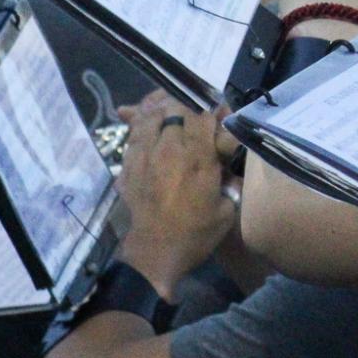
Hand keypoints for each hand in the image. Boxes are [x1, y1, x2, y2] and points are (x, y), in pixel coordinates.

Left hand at [116, 94, 236, 301]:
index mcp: (198, 158)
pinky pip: (131, 135)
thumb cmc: (196, 233)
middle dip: (185, 103)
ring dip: (159, 107)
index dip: (211, 108)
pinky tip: (141, 120)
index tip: (217, 113)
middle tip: (193, 108)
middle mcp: (170, 150)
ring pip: (149, 116)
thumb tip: (228, 160)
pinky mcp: (128, 166)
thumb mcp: (227, 208)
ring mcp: (145, 156)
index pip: (202, 114)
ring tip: (166, 104)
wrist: (155, 254)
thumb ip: (230, 179)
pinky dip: (138, 124)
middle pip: (174, 108)